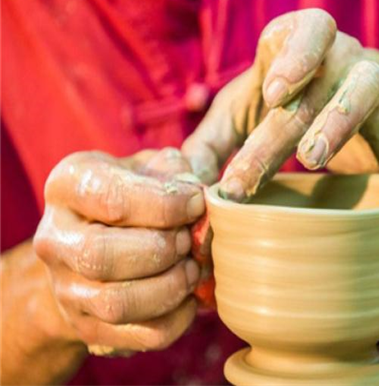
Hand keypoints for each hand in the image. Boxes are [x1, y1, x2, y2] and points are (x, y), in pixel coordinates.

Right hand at [33, 148, 204, 353]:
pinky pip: (140, 335)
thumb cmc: (135, 197)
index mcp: (67, 186)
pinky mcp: (88, 328)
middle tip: (189, 241)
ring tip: (191, 268)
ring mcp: (65, 289)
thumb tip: (196, 193)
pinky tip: (188, 297)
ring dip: (170, 287)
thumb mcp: (149, 169)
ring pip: (116, 303)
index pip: (113, 199)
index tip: (197, 203)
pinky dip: (177, 319)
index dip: (166, 205)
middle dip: (162, 250)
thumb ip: (175, 171)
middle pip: (102, 256)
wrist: (99, 246)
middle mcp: (54, 239)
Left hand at [183, 9, 378, 201]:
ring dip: (341, 121)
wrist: (334, 114)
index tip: (273, 95)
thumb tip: (183, 184)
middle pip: (321, 78)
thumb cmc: (279, 109)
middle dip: (288, 123)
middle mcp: (339, 56)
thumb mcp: (238, 119)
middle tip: (252, 173)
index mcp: (298, 44)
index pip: (300, 31)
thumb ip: (208, 145)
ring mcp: (374, 85)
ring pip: (368, 88)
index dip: (293, 57)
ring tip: (313, 157)